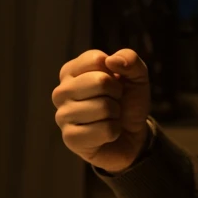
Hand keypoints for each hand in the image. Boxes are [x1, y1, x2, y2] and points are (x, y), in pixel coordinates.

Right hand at [52, 48, 150, 173]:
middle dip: (117, 94)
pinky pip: (104, 130)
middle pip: (100, 82)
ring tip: (109, 118)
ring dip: (116, 114)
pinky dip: (114, 131)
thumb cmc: (127, 103)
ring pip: (103, 107)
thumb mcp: (136, 76)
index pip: (97, 60)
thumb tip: (112, 60)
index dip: (115, 73)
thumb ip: (129, 59)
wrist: (131, 136)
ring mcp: (62, 115)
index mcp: (71, 71)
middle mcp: (61, 92)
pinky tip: (106, 134)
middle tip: (114, 103)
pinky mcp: (70, 138)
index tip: (113, 84)